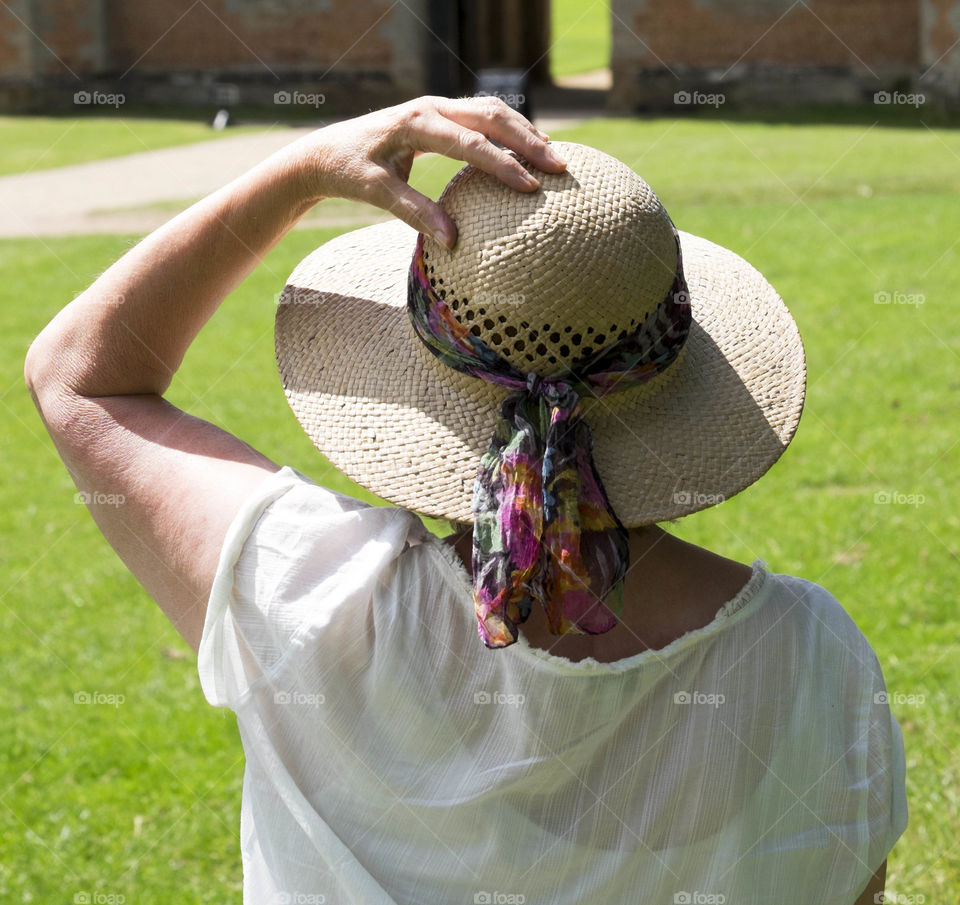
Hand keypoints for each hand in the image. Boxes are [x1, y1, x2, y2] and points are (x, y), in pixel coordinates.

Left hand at [291, 95, 567, 248]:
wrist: (327, 149)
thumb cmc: (351, 172)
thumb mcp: (377, 194)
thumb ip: (414, 213)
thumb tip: (452, 241)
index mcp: (417, 123)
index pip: (471, 143)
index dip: (503, 165)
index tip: (531, 187)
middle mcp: (432, 108)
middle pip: (492, 117)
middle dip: (529, 142)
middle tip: (560, 167)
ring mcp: (438, 107)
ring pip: (493, 111)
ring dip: (525, 132)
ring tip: (554, 158)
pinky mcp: (441, 114)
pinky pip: (484, 117)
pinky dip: (510, 130)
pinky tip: (529, 150)